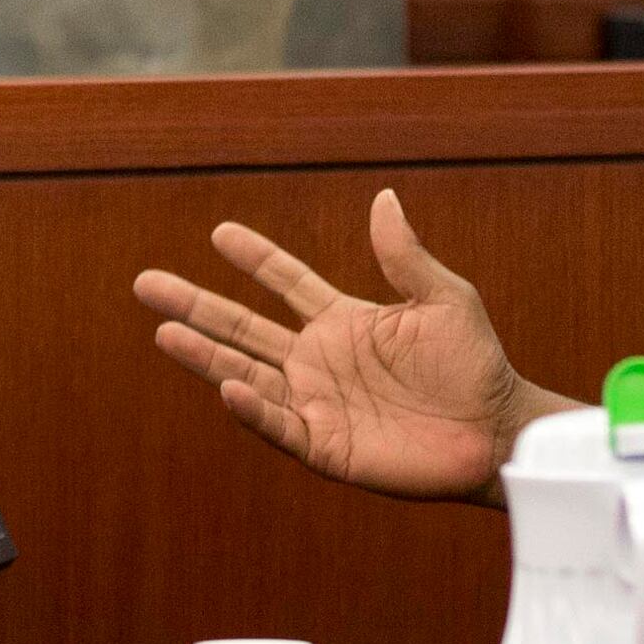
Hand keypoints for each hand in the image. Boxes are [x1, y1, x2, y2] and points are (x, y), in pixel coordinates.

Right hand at [132, 190, 555, 501]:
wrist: (497, 431)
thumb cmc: (477, 365)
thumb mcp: (443, 298)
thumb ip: (404, 256)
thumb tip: (384, 198)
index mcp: (344, 322)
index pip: (285, 283)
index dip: (254, 259)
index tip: (218, 233)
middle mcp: (319, 360)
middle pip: (244, 327)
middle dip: (196, 305)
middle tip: (146, 284)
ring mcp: (317, 403)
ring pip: (246, 374)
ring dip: (206, 356)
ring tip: (164, 332)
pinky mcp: (326, 446)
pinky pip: (279, 425)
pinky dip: (252, 409)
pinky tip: (227, 386)